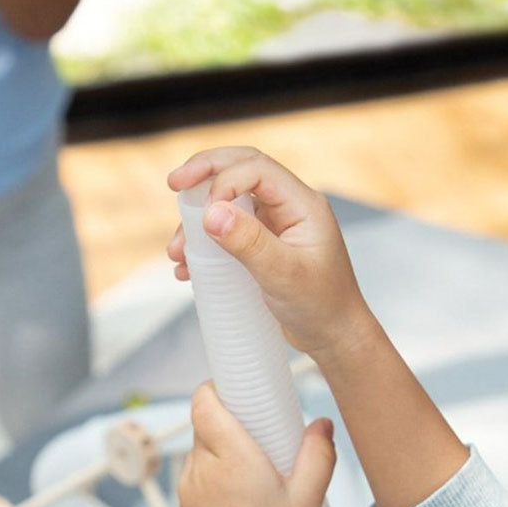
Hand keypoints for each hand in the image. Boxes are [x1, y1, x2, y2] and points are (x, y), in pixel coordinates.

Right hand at [167, 146, 375, 363]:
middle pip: (241, 170)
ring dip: (199, 220)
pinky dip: (205, 244)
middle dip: (204, 174)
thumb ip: (249, 242)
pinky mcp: (264, 246)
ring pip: (230, 203)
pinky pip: (230, 231)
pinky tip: (188, 268)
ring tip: (176, 251)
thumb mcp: (283, 275)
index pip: (257, 169)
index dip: (224, 179)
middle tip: (173, 183)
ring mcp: (276, 226)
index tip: (203, 213)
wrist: (334, 337)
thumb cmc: (321, 306)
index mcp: (303, 205)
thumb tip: (211, 213)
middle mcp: (289, 208)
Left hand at [178, 382, 335, 506]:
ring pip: (201, 447)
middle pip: (206, 421)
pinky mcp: (184, 502)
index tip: (241, 392)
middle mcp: (202, 465)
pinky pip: (198, 472)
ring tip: (255, 472)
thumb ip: (318, 455)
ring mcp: (188, 485)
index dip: (218, 389)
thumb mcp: (307, 500)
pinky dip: (216, 473)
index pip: (204, 400)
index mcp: (232, 455)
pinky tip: (242, 497)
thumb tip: (321, 425)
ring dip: (223, 449)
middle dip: (231, 420)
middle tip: (261, 436)